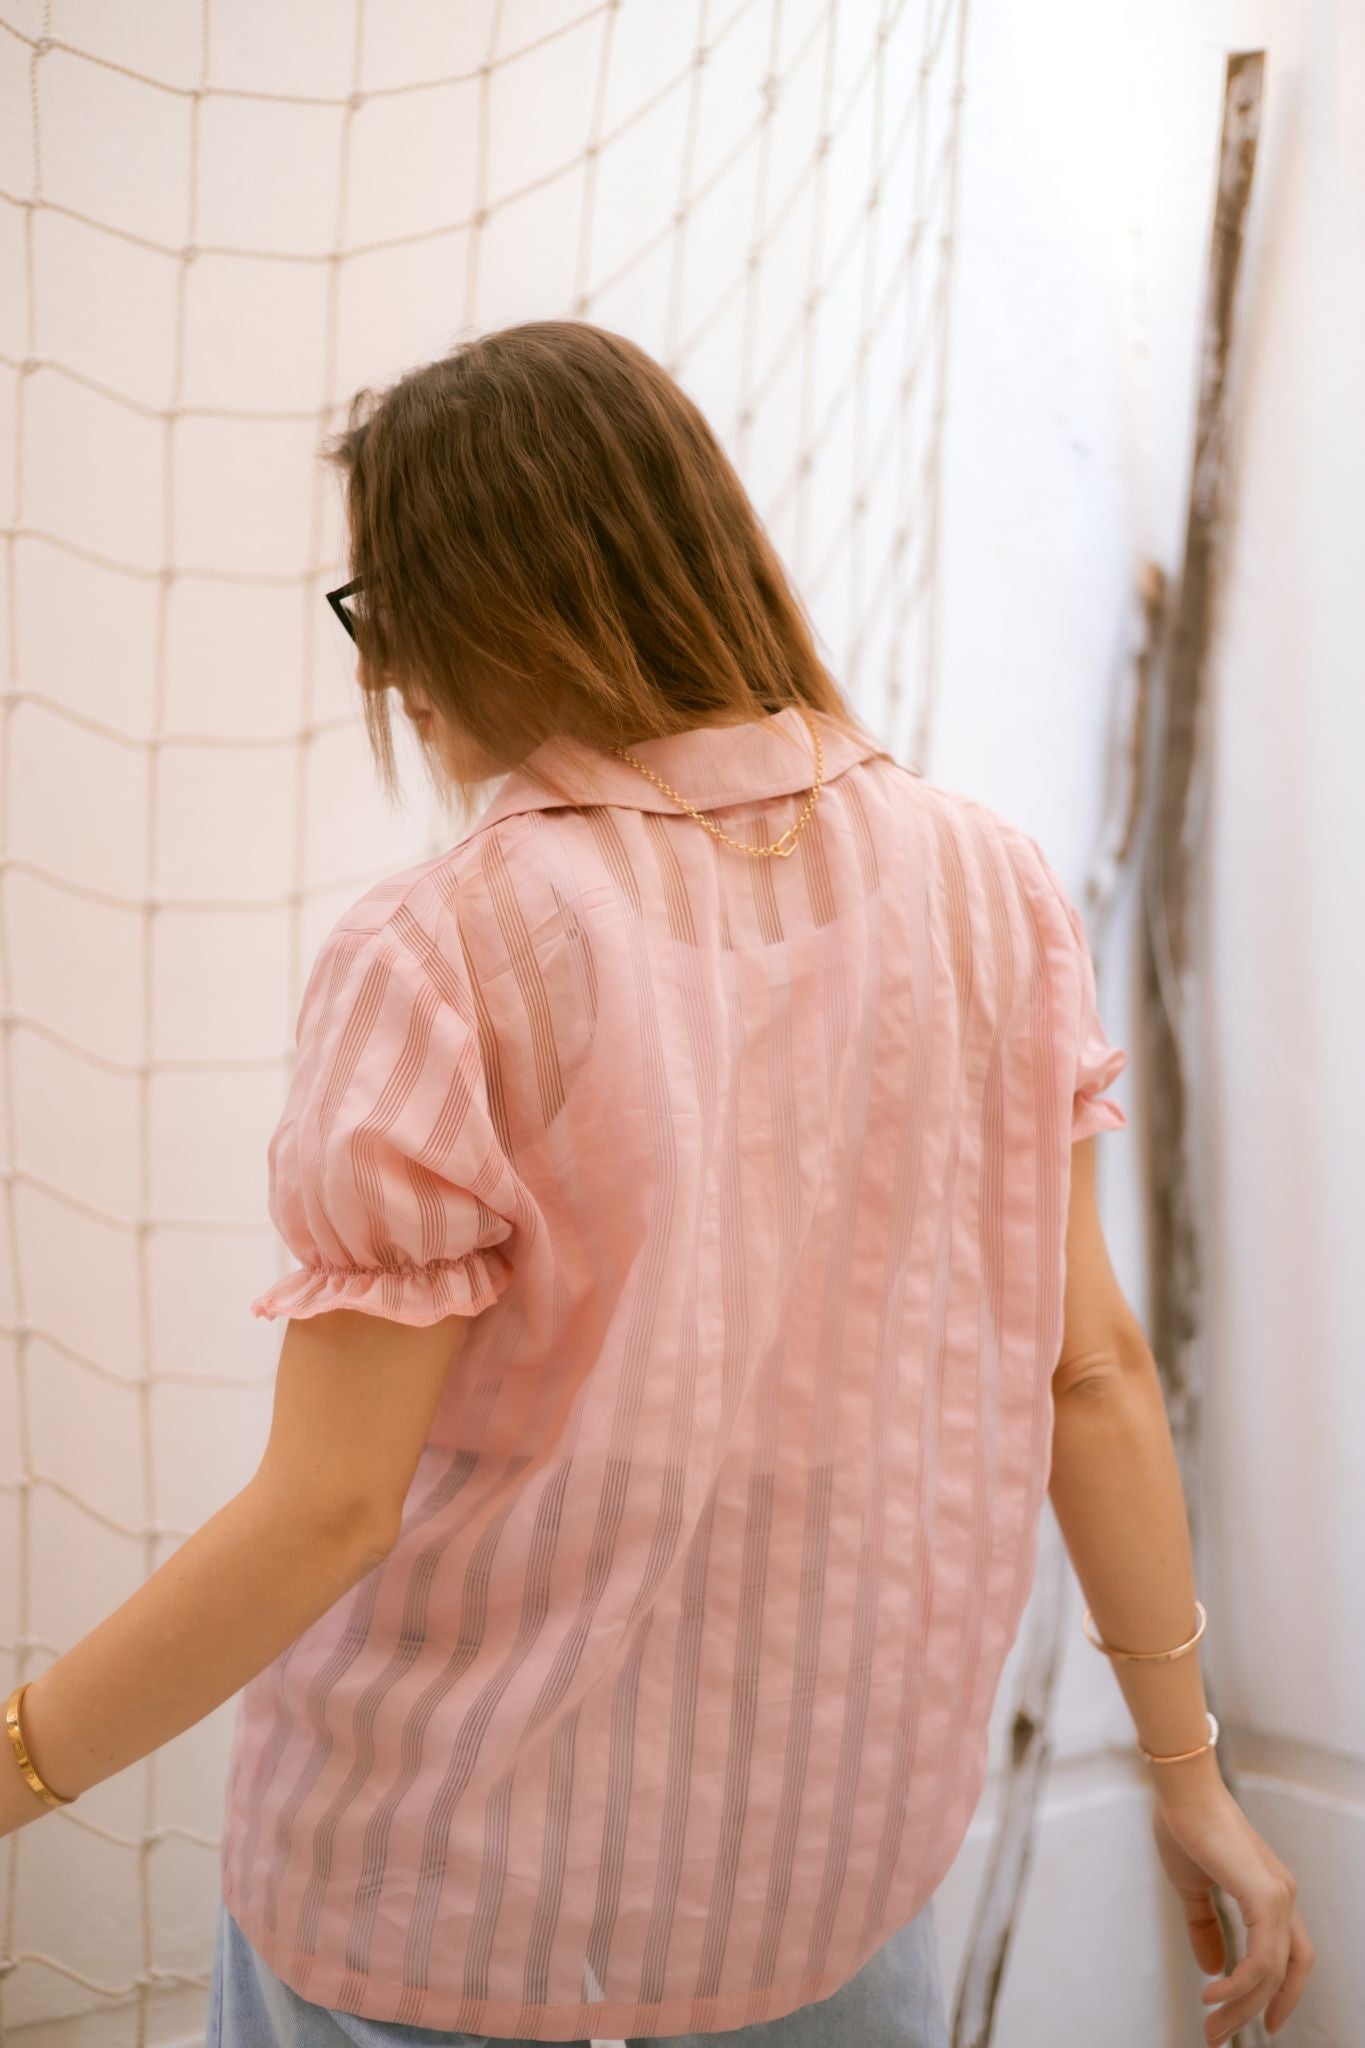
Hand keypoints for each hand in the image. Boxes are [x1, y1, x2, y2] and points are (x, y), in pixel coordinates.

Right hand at [1151, 1778, 1313, 2040]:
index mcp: (1272, 1894)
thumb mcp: (1193, 1887)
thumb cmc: (1185, 1827)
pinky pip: (1262, 1958)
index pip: (1292, 1959)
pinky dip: (1241, 1983)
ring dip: (1242, 2005)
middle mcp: (1284, 1897)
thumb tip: (1211, 1967)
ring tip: (1211, 2022)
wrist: (1179, 1790)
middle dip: (1252, 2012)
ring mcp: (1278, 1895)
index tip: (1261, 2025)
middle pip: (1284, 1974)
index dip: (1282, 1995)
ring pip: (1272, 1972)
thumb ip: (1204, 1926)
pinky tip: (1213, 1991)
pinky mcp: (1264, 1894)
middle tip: (1218, 2036)